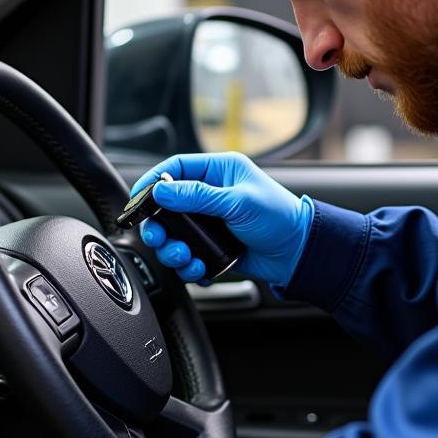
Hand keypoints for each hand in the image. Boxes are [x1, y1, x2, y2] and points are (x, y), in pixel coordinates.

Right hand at [130, 152, 313, 285]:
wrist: (298, 253)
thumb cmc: (279, 218)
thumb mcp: (238, 202)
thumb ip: (199, 196)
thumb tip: (162, 190)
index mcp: (218, 171)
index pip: (175, 168)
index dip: (153, 181)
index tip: (138, 199)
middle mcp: (211, 194)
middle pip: (167, 206)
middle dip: (159, 226)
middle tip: (159, 238)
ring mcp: (209, 222)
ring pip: (174, 235)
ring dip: (173, 250)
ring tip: (187, 258)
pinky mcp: (211, 246)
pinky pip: (188, 256)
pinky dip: (188, 266)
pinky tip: (200, 269)